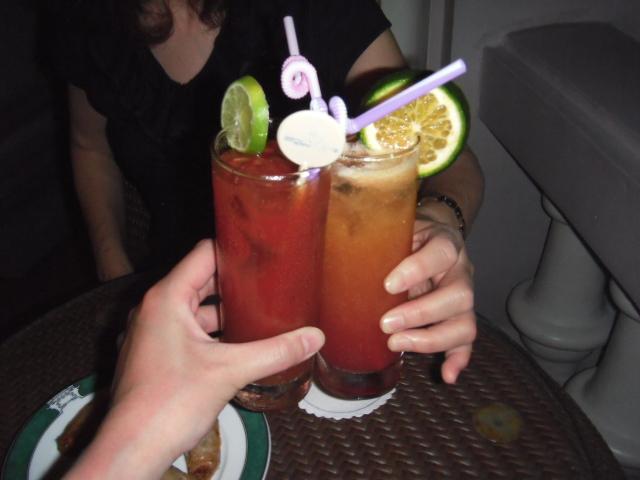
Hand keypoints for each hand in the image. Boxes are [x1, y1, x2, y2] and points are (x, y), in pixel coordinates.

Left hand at [68, 239, 324, 479]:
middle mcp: (155, 309)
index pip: (204, 254)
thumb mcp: (230, 371)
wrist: (133, 448)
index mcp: (167, 298)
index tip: (262, 253)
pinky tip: (238, 343)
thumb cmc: (169, 404)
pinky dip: (212, 332)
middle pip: (201, 281)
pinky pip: (187, 330)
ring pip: (195, 309)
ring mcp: (152, 332)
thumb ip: (275, 351)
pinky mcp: (155, 354)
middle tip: (270, 283)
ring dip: (225, 311)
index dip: (234, 250)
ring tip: (260, 312)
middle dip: (235, 283)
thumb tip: (314, 337)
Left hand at [380, 217, 476, 383]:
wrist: (437, 235)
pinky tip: (446, 375)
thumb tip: (336, 250)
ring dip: (432, 340)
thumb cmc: (410, 234)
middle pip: (459, 296)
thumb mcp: (397, 228)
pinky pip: (466, 341)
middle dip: (420, 314)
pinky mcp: (462, 318)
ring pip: (465, 323)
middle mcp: (461, 271)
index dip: (417, 270)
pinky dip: (458, 360)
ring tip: (396, 344)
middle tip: (385, 324)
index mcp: (445, 244)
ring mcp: (465, 297)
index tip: (388, 285)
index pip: (441, 253)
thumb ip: (379, 238)